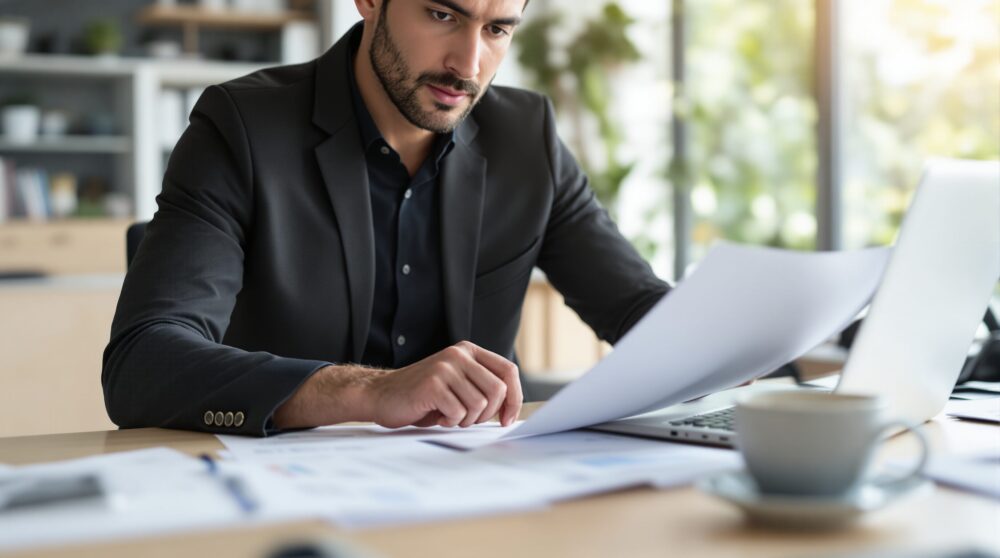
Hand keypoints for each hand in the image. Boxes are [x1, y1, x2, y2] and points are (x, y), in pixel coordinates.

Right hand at [364, 341, 522, 427]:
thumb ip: (482, 387)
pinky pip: (458, 412)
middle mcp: (459, 355)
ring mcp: (445, 368)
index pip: (508, 371)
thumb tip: (512, 409)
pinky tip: (437, 415)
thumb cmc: (423, 396)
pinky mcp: (433, 384)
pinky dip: (450, 421)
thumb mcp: (457, 384)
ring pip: (479, 405)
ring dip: (466, 420)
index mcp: (469, 352)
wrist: (381, 395)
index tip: (507, 419)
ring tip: (448, 415)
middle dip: (488, 414)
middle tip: (468, 420)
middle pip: (498, 391)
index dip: (514, 398)